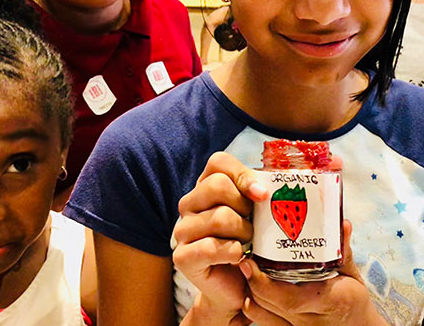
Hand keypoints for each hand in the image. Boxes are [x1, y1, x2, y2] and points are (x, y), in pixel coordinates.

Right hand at [173, 152, 267, 324]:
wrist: (238, 288)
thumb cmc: (250, 244)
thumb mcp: (256, 213)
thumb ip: (259, 193)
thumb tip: (268, 187)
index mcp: (206, 186)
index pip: (218, 162)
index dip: (242, 174)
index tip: (262, 194)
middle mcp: (189, 204)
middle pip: (217, 186)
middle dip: (245, 207)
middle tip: (253, 224)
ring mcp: (182, 230)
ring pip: (219, 217)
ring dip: (243, 233)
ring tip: (248, 243)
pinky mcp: (182, 256)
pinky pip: (211, 247)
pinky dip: (233, 253)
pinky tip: (239, 258)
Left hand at [239, 220, 388, 325]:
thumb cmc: (353, 303)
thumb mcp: (351, 276)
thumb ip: (343, 250)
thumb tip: (341, 222)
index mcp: (325, 300)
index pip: (286, 297)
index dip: (261, 281)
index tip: (249, 261)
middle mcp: (308, 320)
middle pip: (267, 303)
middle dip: (251, 281)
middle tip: (244, 260)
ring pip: (260, 314)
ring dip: (251, 293)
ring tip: (247, 272)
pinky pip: (263, 322)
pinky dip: (255, 307)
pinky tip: (253, 290)